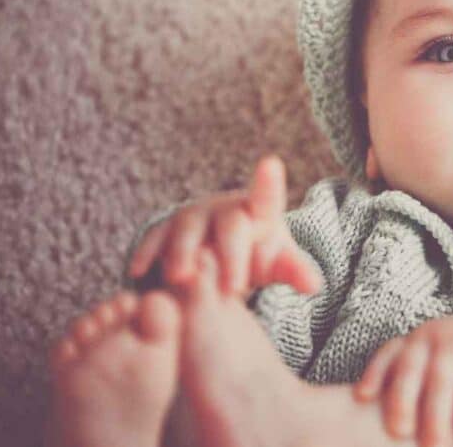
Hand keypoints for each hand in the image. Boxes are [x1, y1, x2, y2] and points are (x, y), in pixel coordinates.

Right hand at [126, 154, 323, 296]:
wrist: (218, 250)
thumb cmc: (254, 253)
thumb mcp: (276, 261)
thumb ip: (293, 270)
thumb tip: (314, 285)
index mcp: (259, 211)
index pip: (267, 196)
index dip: (268, 182)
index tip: (271, 164)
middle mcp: (225, 208)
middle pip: (231, 226)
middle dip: (232, 255)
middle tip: (233, 288)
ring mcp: (193, 216)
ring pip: (188, 230)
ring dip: (184, 253)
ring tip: (182, 279)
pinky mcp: (165, 229)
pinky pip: (154, 239)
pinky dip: (148, 254)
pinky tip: (138, 272)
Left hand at [352, 310, 452, 446]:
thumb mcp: (439, 356)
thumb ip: (416, 377)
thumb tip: (381, 419)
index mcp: (419, 340)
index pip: (390, 353)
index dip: (375, 373)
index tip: (361, 396)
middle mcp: (436, 339)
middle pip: (411, 369)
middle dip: (401, 399)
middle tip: (397, 431)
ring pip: (441, 382)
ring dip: (435, 416)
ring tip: (432, 446)